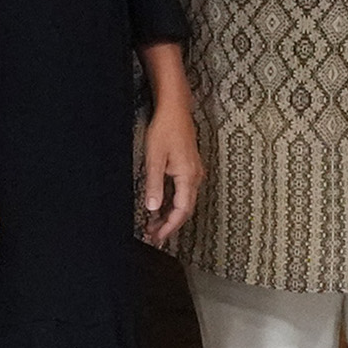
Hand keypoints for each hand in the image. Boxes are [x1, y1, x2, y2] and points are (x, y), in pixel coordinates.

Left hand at [131, 98, 199, 253]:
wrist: (175, 110)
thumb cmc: (165, 130)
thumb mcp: (154, 159)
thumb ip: (154, 185)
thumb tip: (152, 208)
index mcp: (188, 177)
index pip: (181, 211)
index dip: (169, 227)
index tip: (157, 237)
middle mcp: (195, 177)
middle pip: (184, 210)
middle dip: (169, 225)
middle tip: (152, 236)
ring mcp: (193, 173)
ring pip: (183, 202)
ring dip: (169, 215)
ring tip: (152, 225)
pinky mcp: (189, 168)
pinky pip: (182, 192)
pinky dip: (171, 203)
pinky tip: (159, 207)